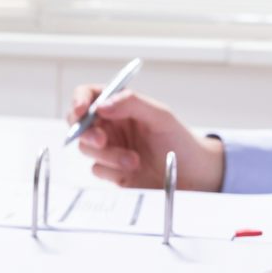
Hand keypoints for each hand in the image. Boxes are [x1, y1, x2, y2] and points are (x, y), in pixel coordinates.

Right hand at [65, 87, 224, 189]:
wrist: (192, 176)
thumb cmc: (179, 141)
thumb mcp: (160, 116)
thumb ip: (131, 104)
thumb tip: (101, 105)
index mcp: (121, 105)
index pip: (90, 95)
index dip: (80, 100)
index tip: (82, 110)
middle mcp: (111, 125)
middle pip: (79, 123)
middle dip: (86, 132)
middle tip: (103, 140)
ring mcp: (110, 148)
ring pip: (87, 148)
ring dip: (108, 155)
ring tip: (134, 161)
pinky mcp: (110, 171)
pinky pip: (96, 169)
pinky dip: (111, 170)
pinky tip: (132, 171)